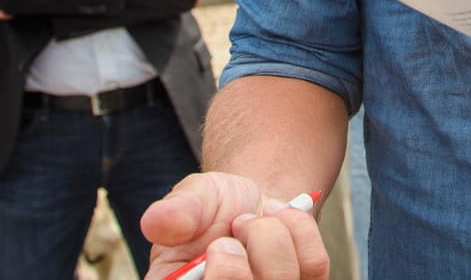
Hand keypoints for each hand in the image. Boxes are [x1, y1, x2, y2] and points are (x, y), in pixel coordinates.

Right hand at [141, 171, 328, 278]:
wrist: (252, 204)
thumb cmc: (215, 209)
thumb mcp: (191, 199)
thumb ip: (176, 211)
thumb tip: (157, 222)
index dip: (221, 277)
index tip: (217, 246)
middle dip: (250, 249)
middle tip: (238, 224)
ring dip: (272, 235)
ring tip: (254, 222)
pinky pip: (314, 266)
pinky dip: (299, 231)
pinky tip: (280, 222)